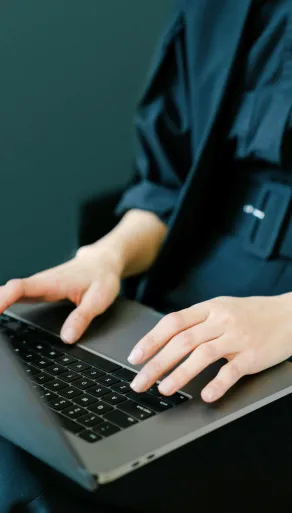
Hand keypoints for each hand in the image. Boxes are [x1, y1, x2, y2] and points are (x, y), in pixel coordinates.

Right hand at [0, 239, 122, 343]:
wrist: (103, 262)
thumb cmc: (102, 277)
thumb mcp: (98, 300)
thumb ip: (82, 318)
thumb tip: (67, 337)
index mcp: (52, 282)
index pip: (19, 288)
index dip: (2, 299)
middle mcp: (41, 282)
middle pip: (8, 290)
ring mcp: (39, 285)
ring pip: (11, 292)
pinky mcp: (40, 289)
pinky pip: (16, 294)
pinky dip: (5, 301)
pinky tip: (0, 311)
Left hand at [128, 294, 291, 401]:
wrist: (288, 315)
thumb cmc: (251, 314)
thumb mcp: (222, 308)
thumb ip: (197, 321)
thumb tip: (166, 338)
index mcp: (209, 309)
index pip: (173, 323)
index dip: (151, 340)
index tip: (135, 357)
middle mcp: (220, 321)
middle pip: (182, 341)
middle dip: (157, 363)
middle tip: (140, 381)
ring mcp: (237, 337)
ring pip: (203, 355)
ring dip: (180, 374)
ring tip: (164, 389)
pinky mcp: (253, 355)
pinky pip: (232, 370)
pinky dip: (217, 384)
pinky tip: (205, 395)